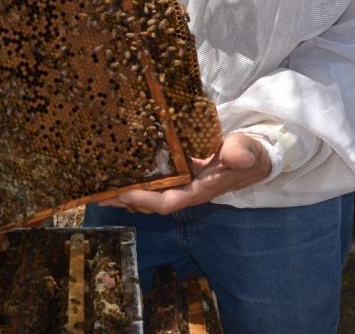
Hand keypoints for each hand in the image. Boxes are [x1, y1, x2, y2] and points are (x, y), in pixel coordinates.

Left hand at [99, 133, 271, 214]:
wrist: (256, 157)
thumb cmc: (249, 154)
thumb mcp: (247, 151)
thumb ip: (240, 153)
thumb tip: (231, 155)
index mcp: (200, 190)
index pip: (168, 202)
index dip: (145, 200)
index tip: (123, 194)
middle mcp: (187, 191)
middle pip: (152, 203)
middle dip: (126, 201)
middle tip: (98, 196)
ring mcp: (183, 185)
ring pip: (150, 195)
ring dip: (126, 195)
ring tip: (100, 190)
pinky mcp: (180, 175)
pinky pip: (155, 183)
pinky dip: (137, 181)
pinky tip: (120, 175)